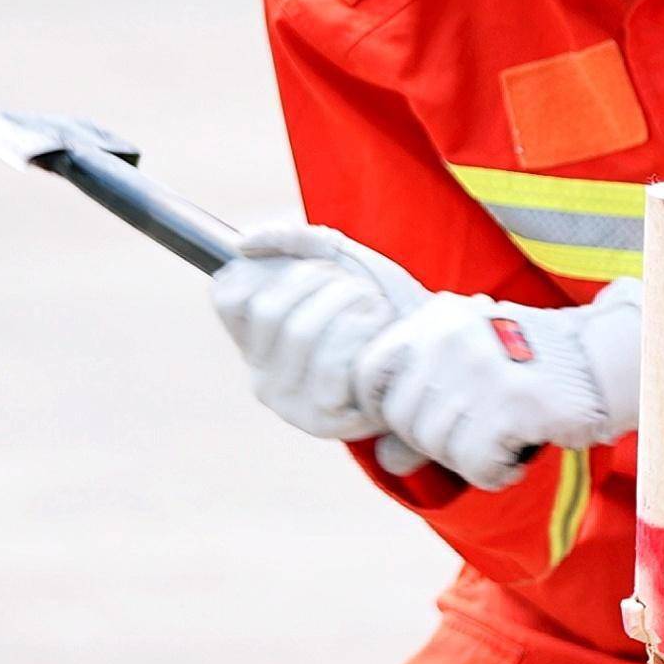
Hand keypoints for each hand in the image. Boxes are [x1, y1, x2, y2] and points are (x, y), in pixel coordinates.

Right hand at [209, 222, 429, 441]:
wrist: (433, 346)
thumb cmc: (384, 305)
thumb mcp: (342, 260)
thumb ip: (296, 242)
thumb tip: (244, 244)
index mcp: (255, 339)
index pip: (229, 295)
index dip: (273, 268)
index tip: (317, 270)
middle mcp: (261, 375)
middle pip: (269, 309)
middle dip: (322, 282)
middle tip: (358, 288)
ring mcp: (287, 402)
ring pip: (299, 334)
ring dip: (347, 305)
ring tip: (375, 307)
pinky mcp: (321, 421)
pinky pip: (328, 368)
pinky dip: (361, 336)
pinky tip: (382, 333)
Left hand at [356, 282, 642, 491]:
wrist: (601, 360)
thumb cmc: (529, 365)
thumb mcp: (468, 365)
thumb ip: (423, 401)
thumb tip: (385, 459)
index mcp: (435, 320)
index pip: (370, 373)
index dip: (382, 410)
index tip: (410, 425)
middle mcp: (451, 338)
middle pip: (403, 420)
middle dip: (435, 442)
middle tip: (474, 435)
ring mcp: (482, 369)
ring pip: (437, 447)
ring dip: (469, 459)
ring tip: (501, 439)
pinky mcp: (513, 405)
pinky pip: (475, 465)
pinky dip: (495, 472)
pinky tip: (515, 456)